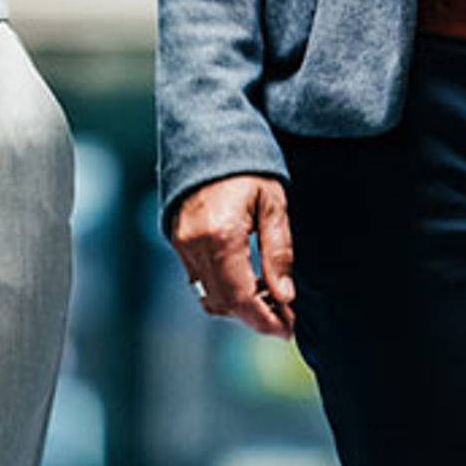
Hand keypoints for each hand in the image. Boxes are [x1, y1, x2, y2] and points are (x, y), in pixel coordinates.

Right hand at [167, 174, 294, 337]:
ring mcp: (182, 244)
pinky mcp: (178, 241)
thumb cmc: (247, 166)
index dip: (265, 320)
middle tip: (285, 317)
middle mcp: (196, 244)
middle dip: (255, 318)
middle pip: (224, 304)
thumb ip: (279, 252)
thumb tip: (285, 296)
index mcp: (222, 235)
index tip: (288, 329)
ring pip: (209, 297)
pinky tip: (249, 281)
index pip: (242, 298)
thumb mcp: (273, 204)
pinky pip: (199, 280)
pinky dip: (224, 290)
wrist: (208, 136)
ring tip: (270, 298)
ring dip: (240, 307)